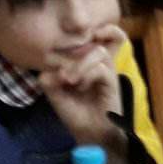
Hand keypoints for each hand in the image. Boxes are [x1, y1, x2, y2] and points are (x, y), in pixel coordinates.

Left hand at [40, 24, 125, 150]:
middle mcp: (101, 64)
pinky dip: (86, 75)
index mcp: (91, 62)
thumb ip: (50, 78)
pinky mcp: (112, 83)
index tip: (83, 33)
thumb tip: (51, 70)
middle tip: (65, 68)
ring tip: (69, 80)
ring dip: (80, 64)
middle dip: (82, 45)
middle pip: (103, 37)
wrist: (89, 134)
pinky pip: (101, 69)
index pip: (105, 36)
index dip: (103, 29)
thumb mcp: (55, 93)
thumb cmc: (75, 112)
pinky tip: (79, 87)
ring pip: (98, 53)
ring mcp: (108, 72)